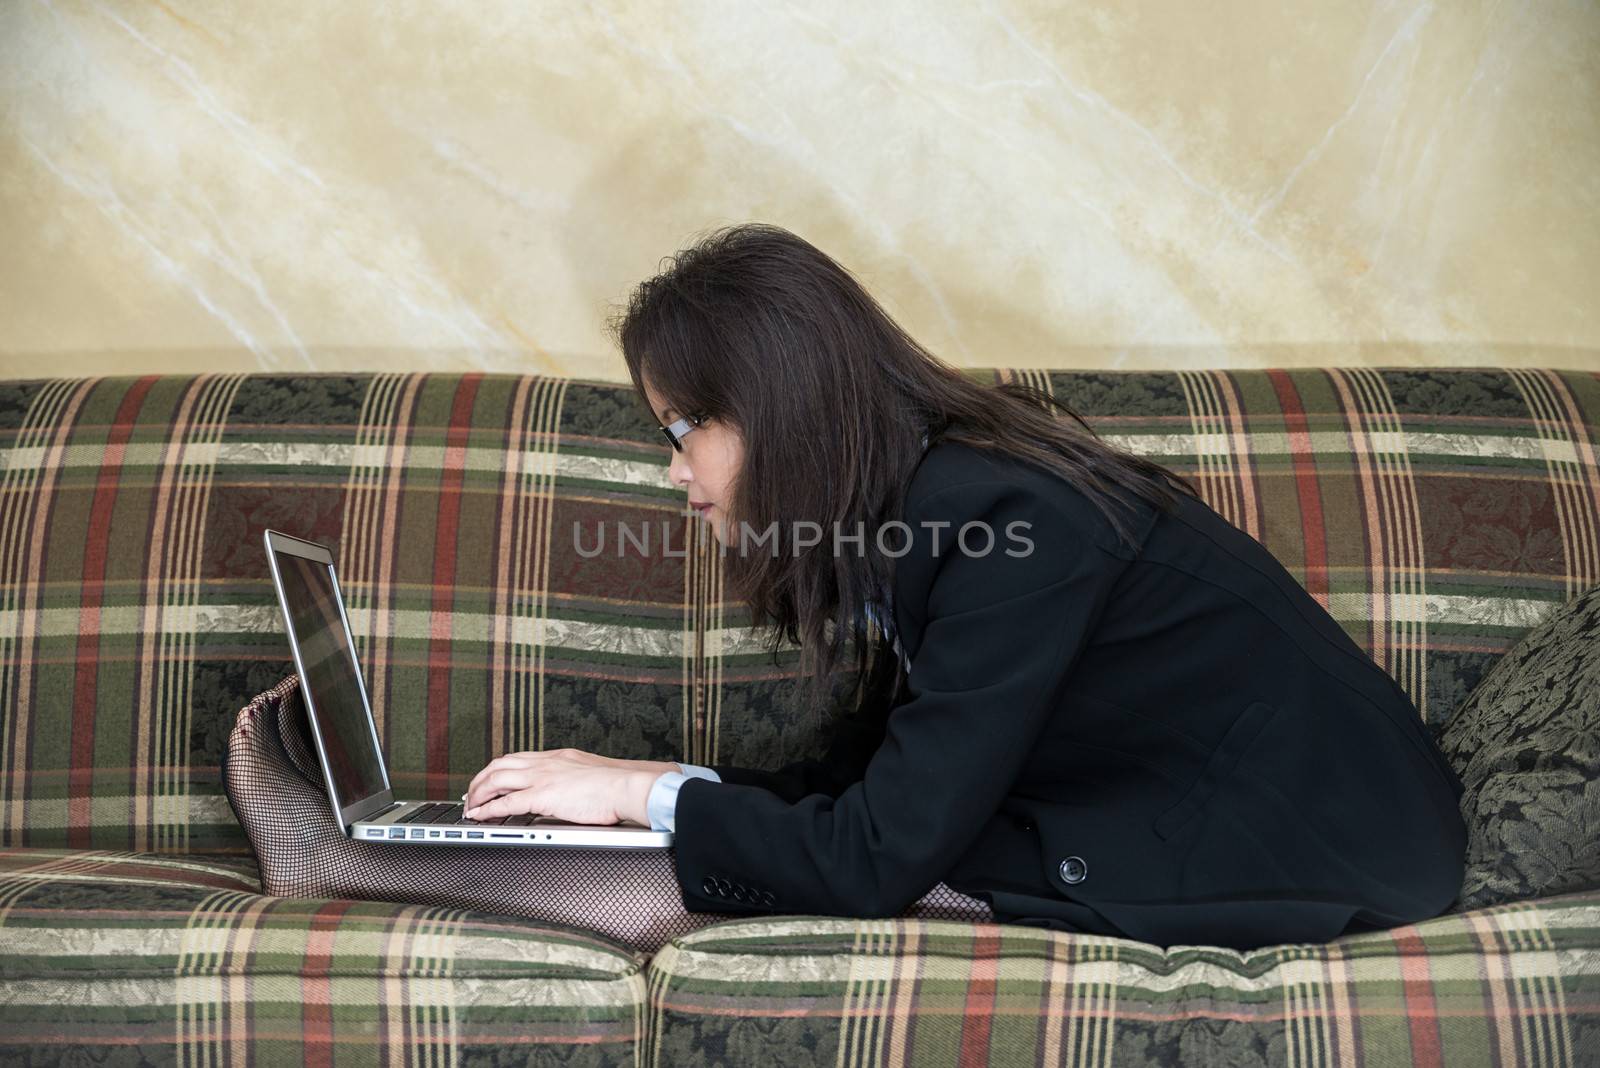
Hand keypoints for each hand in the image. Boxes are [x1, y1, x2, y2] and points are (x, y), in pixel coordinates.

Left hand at [461, 749, 671, 826]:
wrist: (627, 785)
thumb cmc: (618, 784)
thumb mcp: (591, 774)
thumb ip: (576, 780)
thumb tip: (574, 792)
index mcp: (558, 757)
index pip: (519, 758)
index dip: (499, 769)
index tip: (491, 779)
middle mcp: (546, 763)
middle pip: (500, 764)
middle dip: (481, 778)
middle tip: (472, 792)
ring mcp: (542, 778)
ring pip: (496, 779)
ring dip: (479, 792)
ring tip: (470, 805)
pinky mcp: (542, 796)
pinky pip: (506, 802)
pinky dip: (488, 809)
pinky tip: (479, 816)